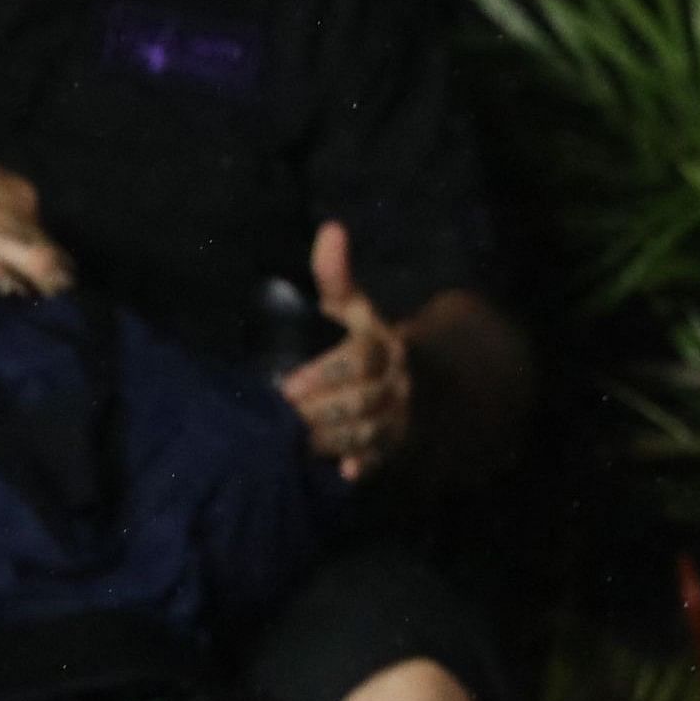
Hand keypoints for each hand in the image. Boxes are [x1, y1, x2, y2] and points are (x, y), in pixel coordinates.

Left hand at [279, 222, 411, 481]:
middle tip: (282, 420)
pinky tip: (342, 471)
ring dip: (332, 438)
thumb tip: (331, 229)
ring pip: (368, 430)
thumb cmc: (363, 338)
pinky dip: (363, 464)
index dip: (326, 375)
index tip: (289, 387)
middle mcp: (397, 380)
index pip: (360, 360)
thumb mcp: (349, 306)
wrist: (417, 375)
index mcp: (383, 343)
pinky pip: (382, 456)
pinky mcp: (397, 441)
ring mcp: (400, 413)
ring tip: (296, 443)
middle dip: (320, 412)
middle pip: (362, 400)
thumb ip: (335, 274)